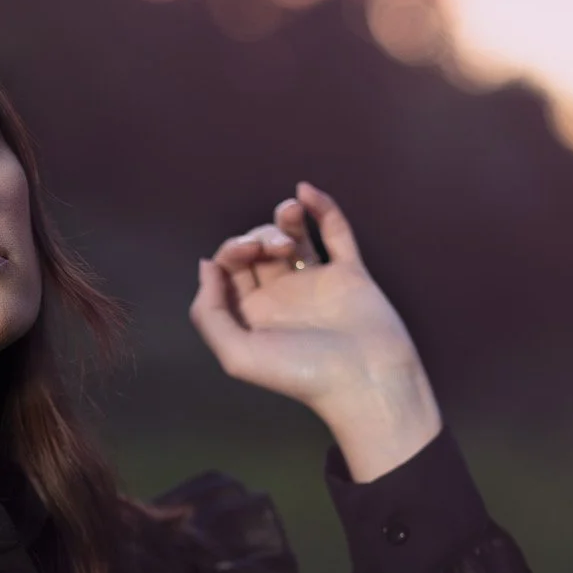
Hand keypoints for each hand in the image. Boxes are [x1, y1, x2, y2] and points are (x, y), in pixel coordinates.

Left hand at [189, 181, 426, 414]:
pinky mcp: (350, 274)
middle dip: (259, 236)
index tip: (246, 253)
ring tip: (290, 212)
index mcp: (252, 315)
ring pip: (293, 237)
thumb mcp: (237, 355)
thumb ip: (211, 313)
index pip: (230, 268)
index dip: (232, 250)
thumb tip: (206, 265)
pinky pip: (336, 233)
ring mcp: (316, 283)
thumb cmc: (301, 375)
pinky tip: (306, 191)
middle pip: (258, 248)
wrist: (365, 381)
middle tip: (273, 247)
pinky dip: (323, 208)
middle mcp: (281, 297)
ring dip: (285, 219)